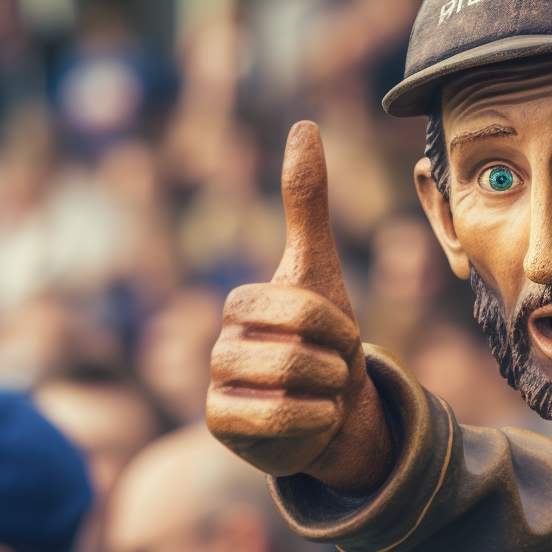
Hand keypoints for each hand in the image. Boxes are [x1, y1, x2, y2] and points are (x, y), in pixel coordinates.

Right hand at [206, 121, 392, 492]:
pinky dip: (314, 419)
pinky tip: (314, 418)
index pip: (300, 310)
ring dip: (327, 392)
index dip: (335, 327)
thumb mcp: (319, 270)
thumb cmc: (324, 339)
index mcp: (242, 305)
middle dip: (334, 362)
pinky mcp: (221, 426)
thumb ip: (307, 202)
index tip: (336, 337)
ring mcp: (215, 387)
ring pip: (289, 386)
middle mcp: (219, 344)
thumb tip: (303, 125)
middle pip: (295, 350)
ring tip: (321, 393)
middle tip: (330, 369)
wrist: (330, 408)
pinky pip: (277, 420)